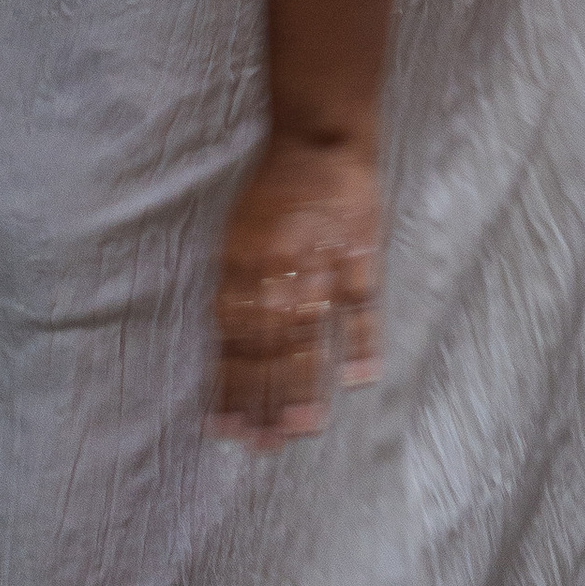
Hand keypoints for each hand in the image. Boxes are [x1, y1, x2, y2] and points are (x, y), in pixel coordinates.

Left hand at [209, 131, 379, 450]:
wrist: (316, 139)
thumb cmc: (272, 192)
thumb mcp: (234, 236)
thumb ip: (235, 289)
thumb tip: (226, 342)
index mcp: (238, 268)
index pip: (230, 341)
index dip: (227, 387)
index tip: (224, 429)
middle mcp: (274, 271)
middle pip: (267, 348)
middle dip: (263, 401)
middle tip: (263, 446)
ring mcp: (319, 264)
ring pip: (309, 335)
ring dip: (305, 385)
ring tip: (302, 430)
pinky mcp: (359, 254)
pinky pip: (360, 303)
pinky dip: (360, 341)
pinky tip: (359, 379)